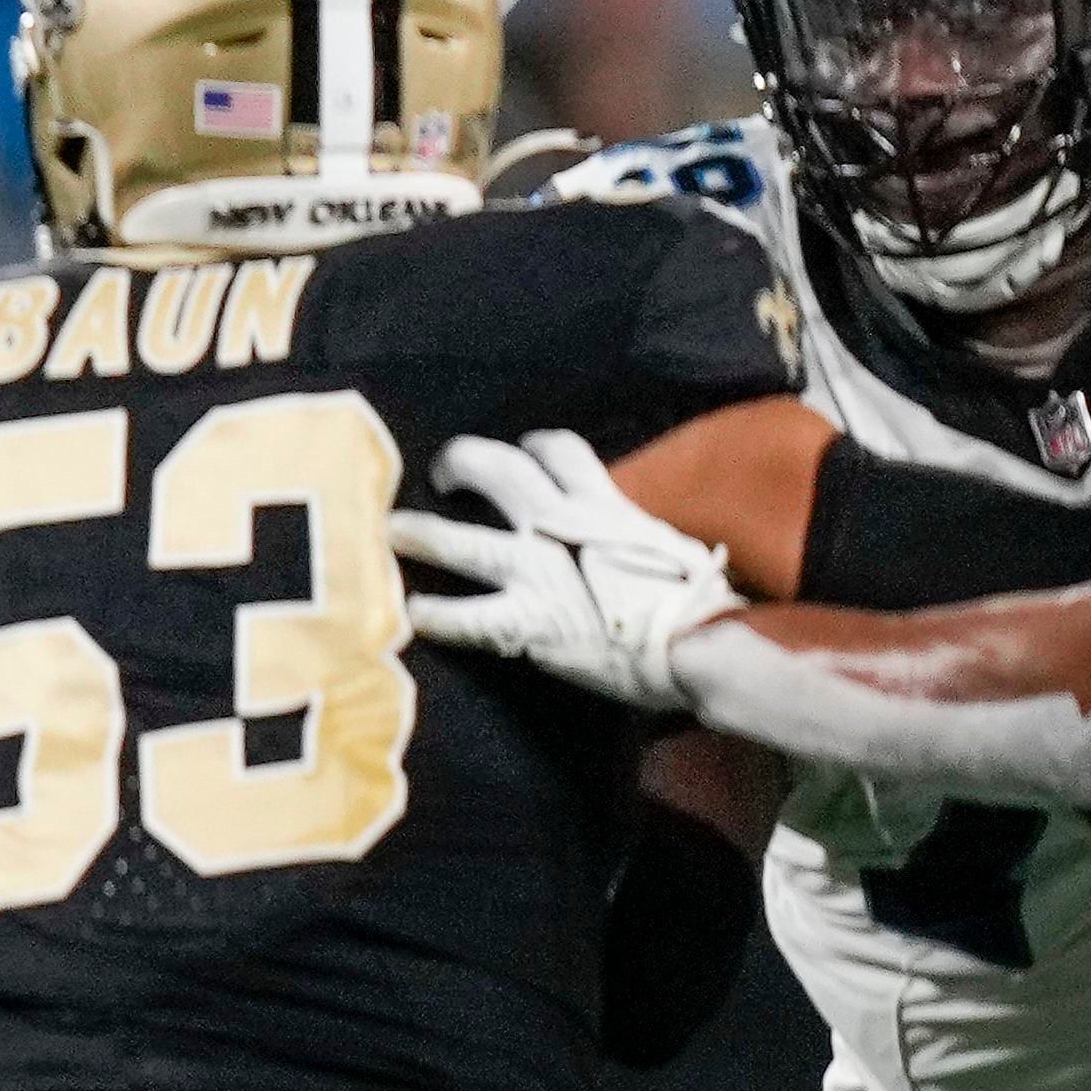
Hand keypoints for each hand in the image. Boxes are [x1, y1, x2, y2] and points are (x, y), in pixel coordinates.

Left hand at [391, 429, 739, 707]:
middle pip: (496, 470)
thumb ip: (627, 532)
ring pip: (460, 541)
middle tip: (442, 473)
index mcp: (601, 504)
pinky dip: (435, 615)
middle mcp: (561, 525)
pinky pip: (465, 616)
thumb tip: (625, 534)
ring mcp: (539, 572)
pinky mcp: (527, 622)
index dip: (532, 447)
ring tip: (391, 532)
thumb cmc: (696, 600)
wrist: (699, 644)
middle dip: (461, 462)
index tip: (521, 453)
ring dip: (420, 534)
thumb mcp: (664, 544)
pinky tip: (414, 615)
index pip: (558, 450)